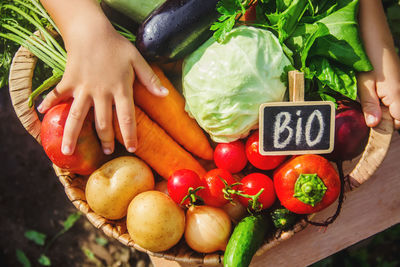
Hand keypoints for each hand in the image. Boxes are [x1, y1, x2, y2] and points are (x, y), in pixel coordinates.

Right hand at [37, 19, 167, 154]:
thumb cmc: (116, 46)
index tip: (132, 149)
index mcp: (120, 89)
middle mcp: (101, 93)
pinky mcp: (69, 81)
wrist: (91, 31)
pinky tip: (42, 114)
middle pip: (102, 123)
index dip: (130, 135)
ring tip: (67, 152)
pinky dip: (49, 103)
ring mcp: (83, 88)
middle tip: (107, 152)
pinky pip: (58, 95)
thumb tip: (165, 95)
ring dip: (72, 135)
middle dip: (105, 140)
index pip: (126, 118)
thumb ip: (150, 79)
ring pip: (77, 116)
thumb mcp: (137, 60)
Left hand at [358, 0, 399, 129]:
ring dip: (382, 111)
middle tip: (366, 117)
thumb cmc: (367, 57)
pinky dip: (383, 102)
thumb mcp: (363, 82)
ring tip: (367, 106)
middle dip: (384, 121)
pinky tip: (370, 98)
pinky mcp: (395, 82)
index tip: (370, 128)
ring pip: (395, 108)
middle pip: (398, 117)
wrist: (374, 34)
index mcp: (397, 95)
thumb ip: (369, 105)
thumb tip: (374, 125)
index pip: (399, 123)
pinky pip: (393, 99)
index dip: (385, 128)